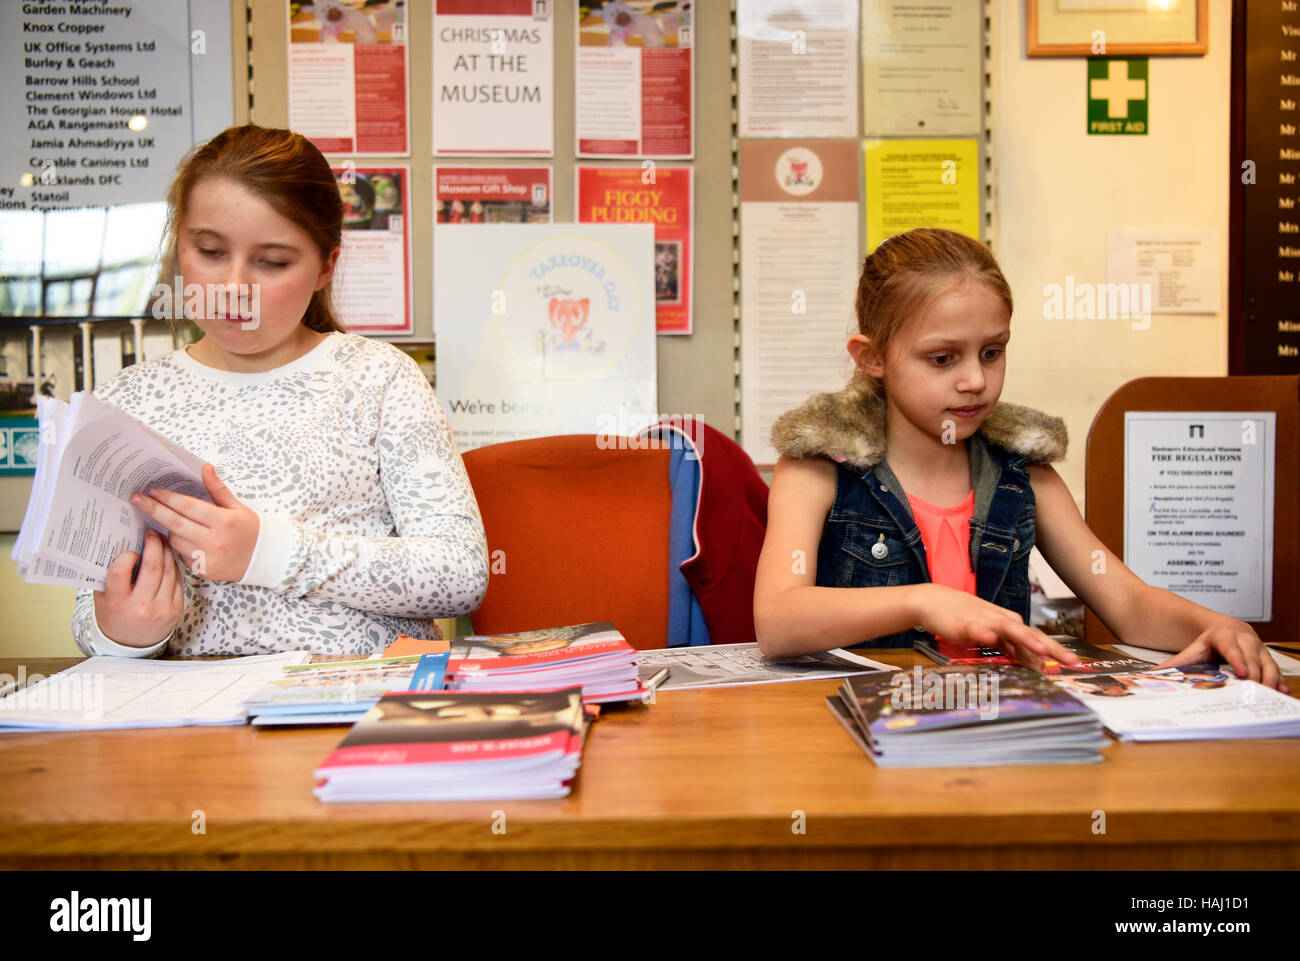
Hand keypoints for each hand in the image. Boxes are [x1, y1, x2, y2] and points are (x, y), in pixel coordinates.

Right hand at [93, 529, 182, 646]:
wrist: (131, 645)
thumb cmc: (114, 615)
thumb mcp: (103, 597)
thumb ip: (109, 575)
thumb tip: (120, 543)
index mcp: (118, 603)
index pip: (121, 571)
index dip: (127, 555)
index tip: (130, 548)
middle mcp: (141, 606)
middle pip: (152, 566)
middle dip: (154, 544)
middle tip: (152, 532)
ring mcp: (162, 608)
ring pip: (169, 571)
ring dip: (166, 552)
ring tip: (162, 540)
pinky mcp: (176, 609)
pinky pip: (178, 581)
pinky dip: (174, 566)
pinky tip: (169, 557)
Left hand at [131, 464, 259, 581]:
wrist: (264, 558)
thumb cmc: (250, 530)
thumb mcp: (237, 506)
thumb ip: (217, 488)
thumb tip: (205, 467)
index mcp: (223, 521)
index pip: (188, 507)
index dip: (168, 498)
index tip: (153, 491)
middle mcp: (214, 540)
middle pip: (175, 523)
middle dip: (153, 509)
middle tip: (137, 499)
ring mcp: (207, 557)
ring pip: (175, 540)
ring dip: (169, 529)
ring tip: (171, 521)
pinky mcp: (203, 570)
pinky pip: (181, 555)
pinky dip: (179, 545)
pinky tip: (185, 539)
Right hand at [914, 583, 1080, 669]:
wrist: (933, 601)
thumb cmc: (962, 617)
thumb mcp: (989, 633)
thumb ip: (1008, 646)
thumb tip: (1029, 662)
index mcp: (1009, 623)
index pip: (1037, 638)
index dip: (1055, 651)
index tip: (1072, 665)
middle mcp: (1002, 620)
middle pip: (1032, 634)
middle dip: (1053, 648)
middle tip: (1072, 661)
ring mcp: (984, 621)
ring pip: (1010, 630)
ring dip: (1026, 640)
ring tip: (1042, 650)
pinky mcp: (965, 624)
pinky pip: (978, 629)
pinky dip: (986, 633)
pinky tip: (992, 639)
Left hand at [1155, 622, 1288, 693]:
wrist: (1225, 630)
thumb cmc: (1208, 644)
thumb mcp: (1192, 651)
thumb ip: (1175, 663)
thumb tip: (1152, 675)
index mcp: (1224, 636)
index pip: (1231, 648)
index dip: (1238, 660)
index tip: (1243, 674)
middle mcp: (1245, 640)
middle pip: (1252, 658)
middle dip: (1256, 675)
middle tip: (1258, 692)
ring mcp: (1258, 648)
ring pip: (1267, 663)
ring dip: (1271, 679)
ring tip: (1271, 694)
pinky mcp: (1267, 657)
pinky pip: (1275, 669)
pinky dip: (1279, 681)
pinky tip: (1282, 693)